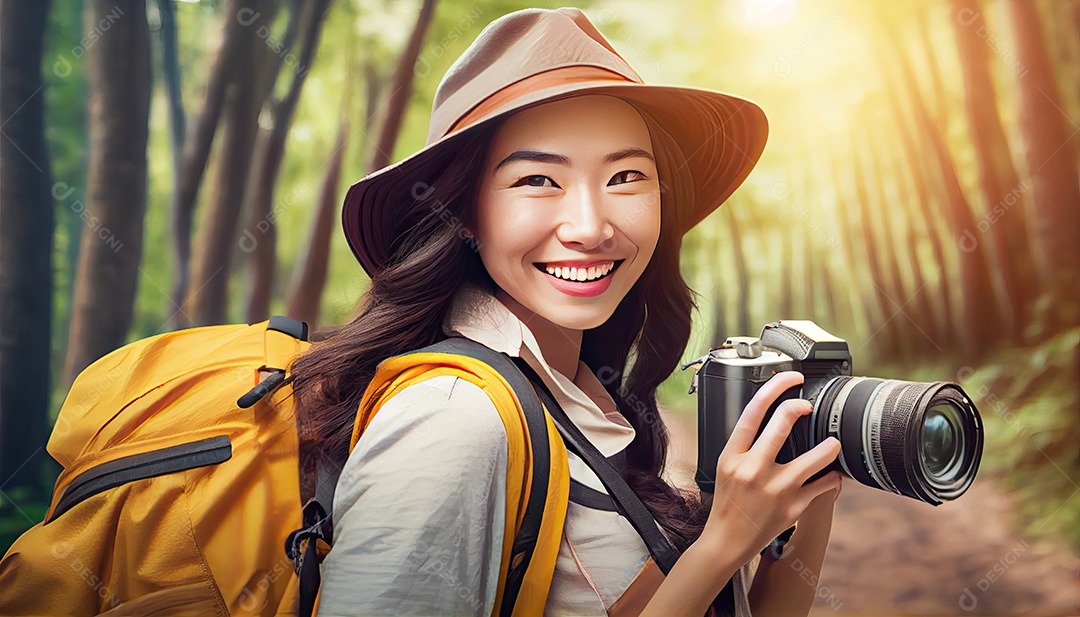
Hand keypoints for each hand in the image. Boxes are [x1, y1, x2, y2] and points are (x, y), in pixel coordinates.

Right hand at [701, 371, 841, 566]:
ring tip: (833, 443)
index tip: (791, 380)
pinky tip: (832, 474)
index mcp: (733, 455)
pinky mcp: (794, 508)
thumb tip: (766, 417)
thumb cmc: (727, 503)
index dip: (775, 388)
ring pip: (815, 457)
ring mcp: (776, 489)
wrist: (727, 542)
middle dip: (800, 407)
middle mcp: (754, 469)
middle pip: (782, 424)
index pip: (753, 411)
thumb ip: (743, 445)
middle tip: (809, 407)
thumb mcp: (724, 467)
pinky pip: (824, 485)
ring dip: (829, 447)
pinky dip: (832, 478)